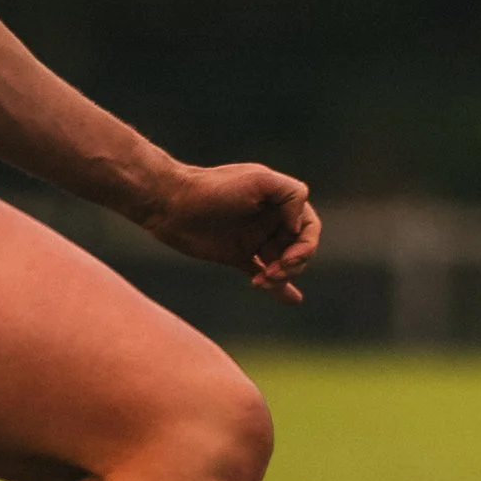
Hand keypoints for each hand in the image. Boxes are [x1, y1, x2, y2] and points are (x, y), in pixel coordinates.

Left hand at [137, 160, 320, 305]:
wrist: (172, 205)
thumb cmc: (214, 188)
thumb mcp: (259, 180)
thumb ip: (290, 194)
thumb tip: (298, 226)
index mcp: (280, 201)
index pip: (308, 226)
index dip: (304, 245)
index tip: (285, 256)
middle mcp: (271, 220)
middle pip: (299, 248)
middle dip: (291, 265)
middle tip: (272, 273)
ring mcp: (256, 239)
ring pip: (283, 264)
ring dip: (282, 277)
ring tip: (262, 282)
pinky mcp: (239, 255)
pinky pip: (265, 272)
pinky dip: (279, 287)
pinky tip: (292, 300)